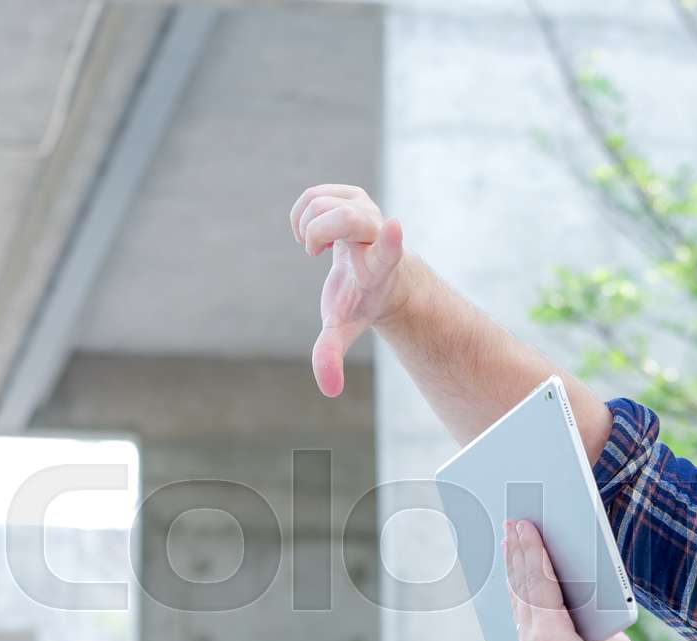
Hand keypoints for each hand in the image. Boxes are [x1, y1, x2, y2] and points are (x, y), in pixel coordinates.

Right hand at [288, 184, 410, 397]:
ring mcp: (367, 209)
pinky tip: (310, 232)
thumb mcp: (342, 328)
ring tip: (314, 247)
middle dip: (317, 233)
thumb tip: (329, 390)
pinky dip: (301, 213)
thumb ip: (331, 356)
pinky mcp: (353, 195)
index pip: (389, 250)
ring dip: (305, 226)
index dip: (389, 240)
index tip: (395, 228)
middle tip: (313, 252)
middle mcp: (377, 232)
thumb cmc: (358, 301)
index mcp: (380, 266)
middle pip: (345, 219)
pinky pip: (316, 195)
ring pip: (323, 203)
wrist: (375, 274)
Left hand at [504, 519, 644, 640]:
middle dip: (517, 555)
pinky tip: (523, 593)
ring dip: (516, 578)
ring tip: (512, 550)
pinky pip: (523, 628)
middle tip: (510, 525)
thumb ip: (596, 621)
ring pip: (518, 608)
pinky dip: (522, 604)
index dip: (532, 548)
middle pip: (521, 589)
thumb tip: (582, 605)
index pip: (539, 579)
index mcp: (551, 633)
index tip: (522, 522)